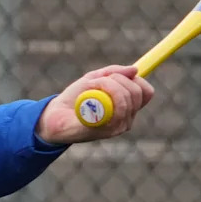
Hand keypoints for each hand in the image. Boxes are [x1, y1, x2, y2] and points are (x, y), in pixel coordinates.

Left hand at [35, 65, 154, 144]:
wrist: (53, 116)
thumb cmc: (73, 99)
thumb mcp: (93, 79)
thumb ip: (113, 72)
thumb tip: (134, 69)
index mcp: (127, 107)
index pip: (147, 92)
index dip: (135, 80)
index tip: (116, 75)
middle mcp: (127, 119)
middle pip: (137, 93)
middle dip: (116, 79)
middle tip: (96, 81)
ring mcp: (117, 127)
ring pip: (125, 99)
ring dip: (104, 86)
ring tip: (88, 91)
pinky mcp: (106, 131)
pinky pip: (111, 109)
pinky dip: (96, 98)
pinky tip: (85, 103)